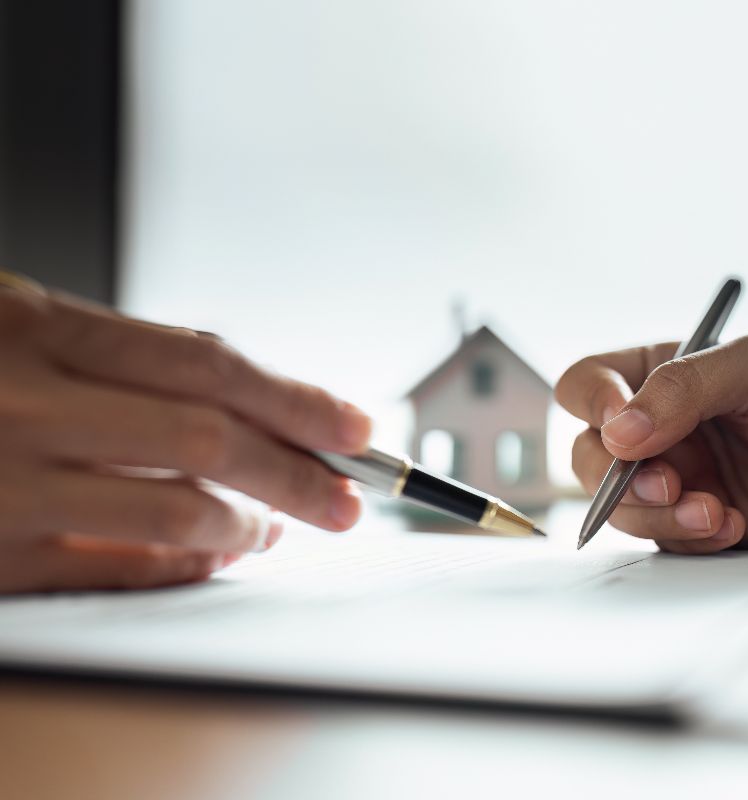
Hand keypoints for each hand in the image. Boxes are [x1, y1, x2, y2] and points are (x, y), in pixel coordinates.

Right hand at [0, 282, 371, 592]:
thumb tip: (251, 398)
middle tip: (345, 496)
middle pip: (209, 438)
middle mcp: (23, 405)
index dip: (297, 401)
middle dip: (298, 473)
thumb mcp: (13, 326)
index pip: (206, 366)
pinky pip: (116, 570)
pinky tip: (218, 555)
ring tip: (277, 527)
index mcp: (34, 330)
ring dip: (249, 523)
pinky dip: (186, 565)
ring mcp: (7, 486)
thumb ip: (116, 354)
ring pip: (176, 510)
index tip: (353, 427)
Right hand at [556, 336, 747, 554]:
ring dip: (656, 513)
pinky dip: (688, 536)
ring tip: (712, 510)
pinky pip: (660, 541)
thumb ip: (685, 386)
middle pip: (589, 453)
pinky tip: (732, 524)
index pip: (589, 383)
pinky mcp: (695, 526)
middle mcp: (661, 427)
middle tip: (672, 481)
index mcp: (665, 373)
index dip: (593, 403)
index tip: (623, 424)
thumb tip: (620, 429)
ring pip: (618, 505)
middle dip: (622, 476)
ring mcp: (677, 478)